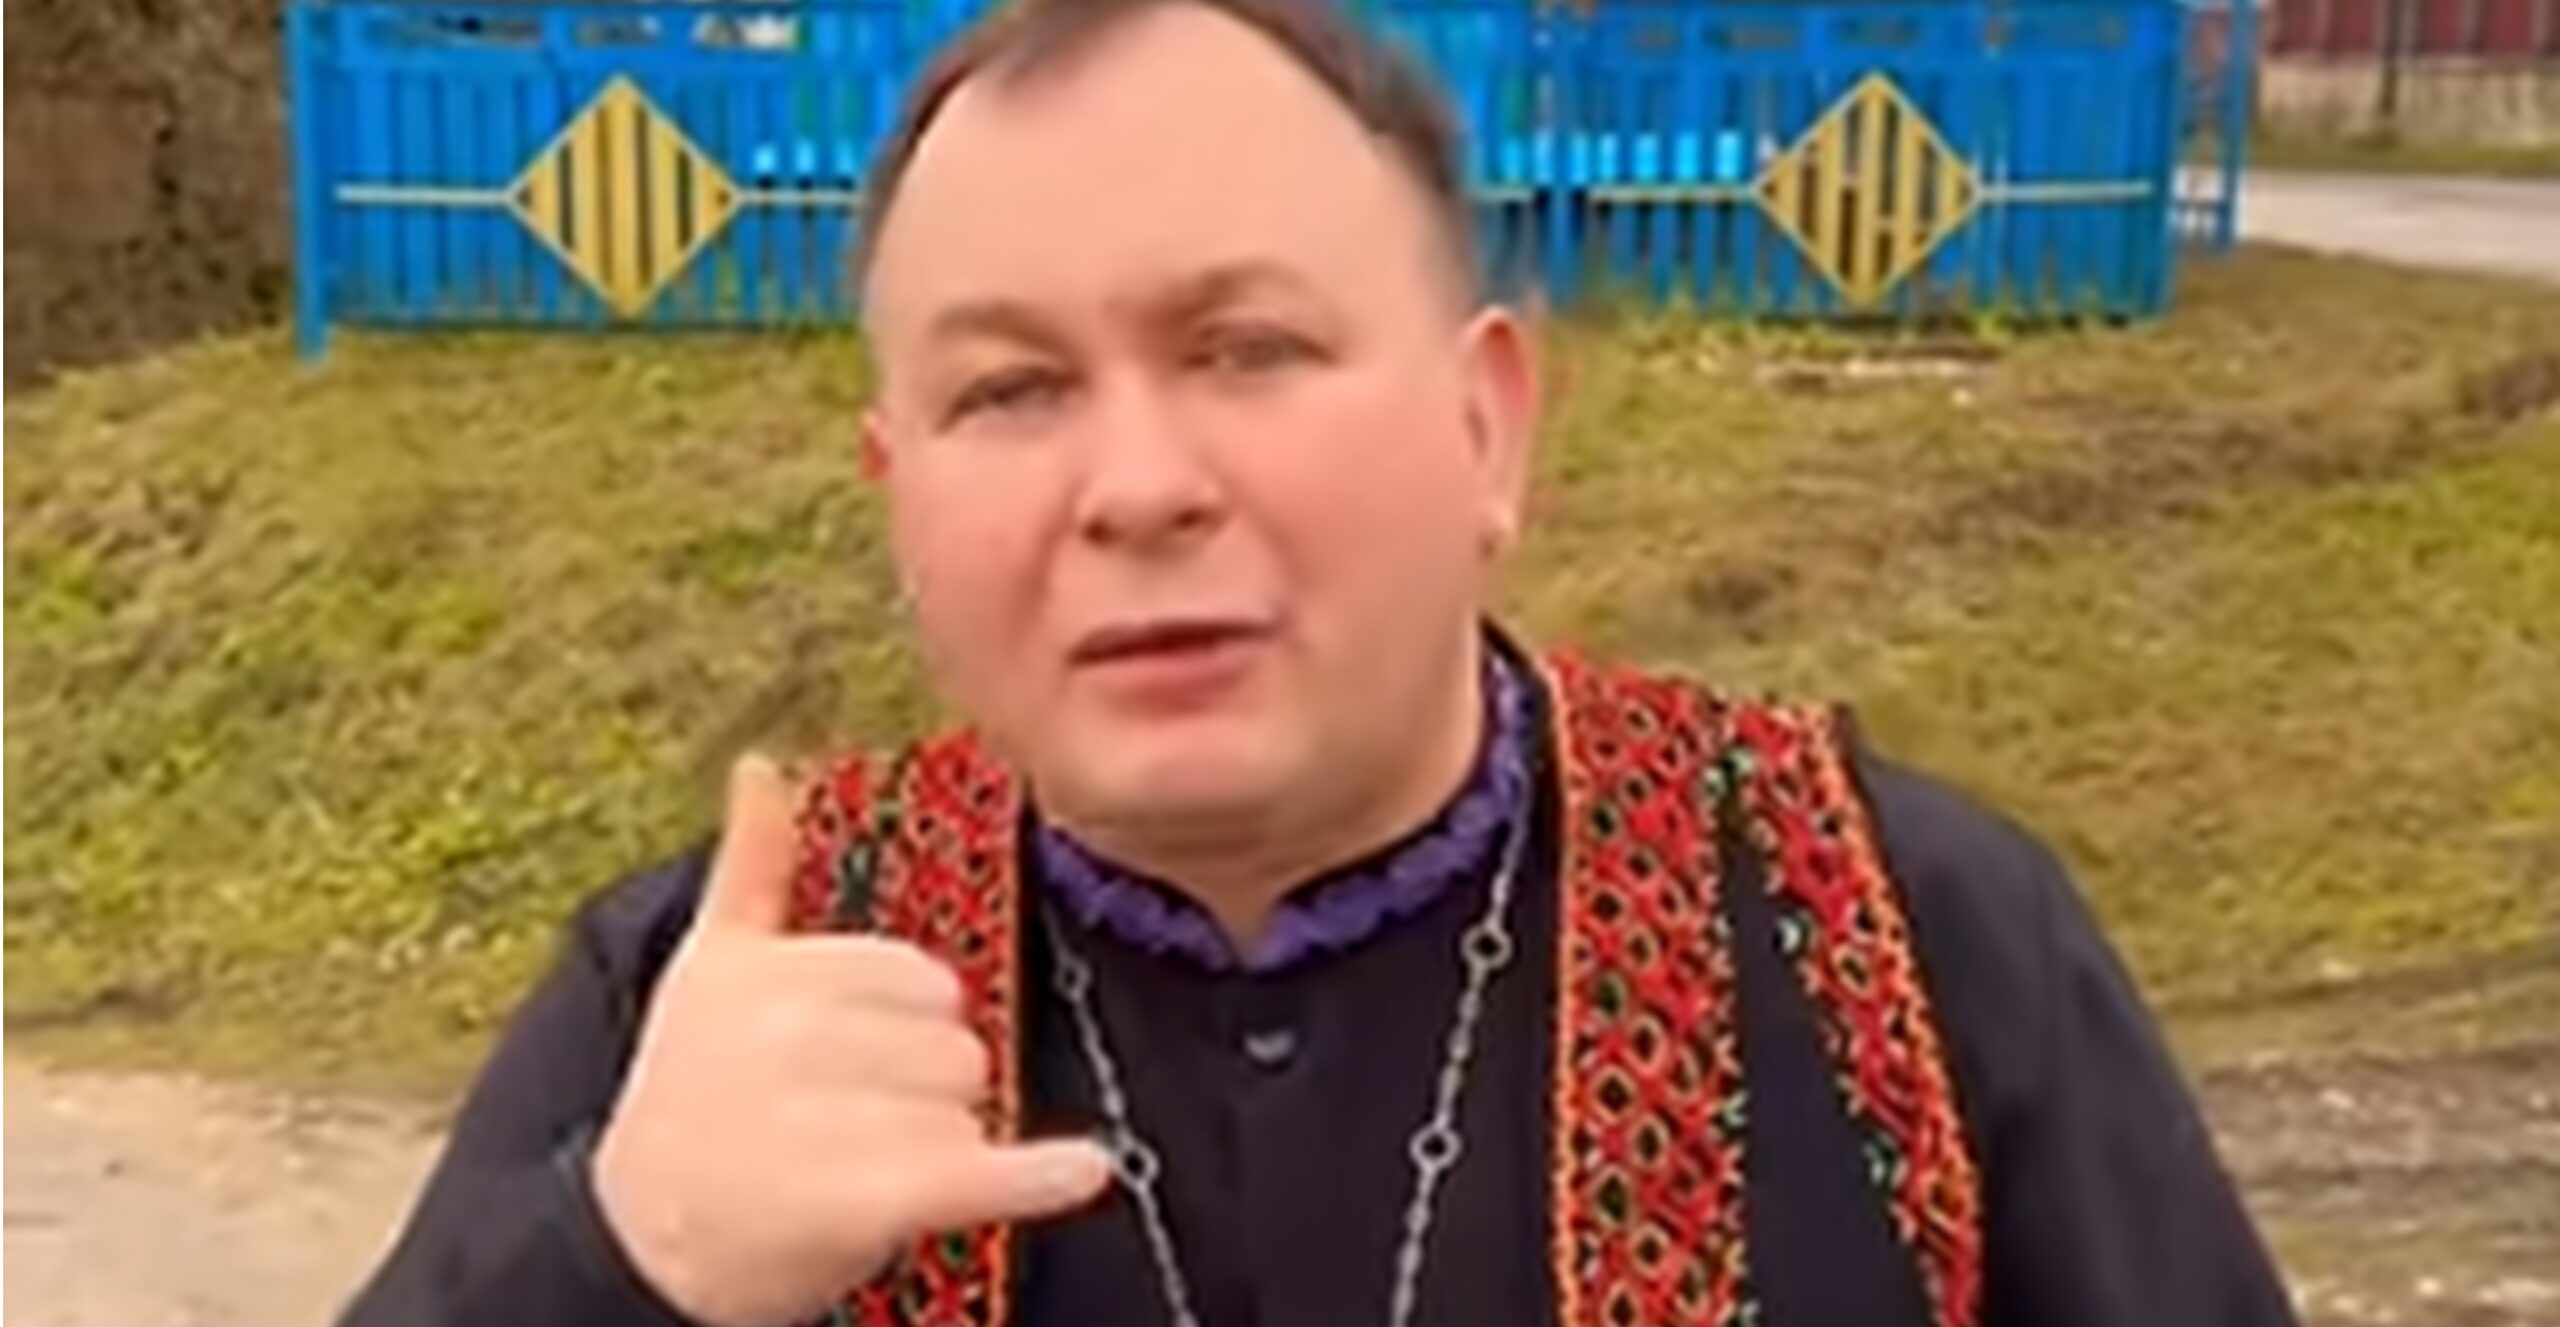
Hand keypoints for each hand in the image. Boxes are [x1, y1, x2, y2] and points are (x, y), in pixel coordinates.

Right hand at [592, 756, 1111, 1326]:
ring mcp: (830, 1119)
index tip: (845, 1060)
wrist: (639, 1248)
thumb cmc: (689, 1099)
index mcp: (772, 971)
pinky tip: (1083, 1169)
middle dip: (924, 1088)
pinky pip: (980, 1170)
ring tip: (855, 1169)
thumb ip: (751, 865)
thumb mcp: (707, 971)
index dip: (903, 1025)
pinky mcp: (867, 1200)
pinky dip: (1040, 1176)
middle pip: (954, 1045)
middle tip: (848, 1125)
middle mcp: (795, 1035)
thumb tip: (762, 765)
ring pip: (966, 1108)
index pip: (920, 981)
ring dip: (935, 1147)